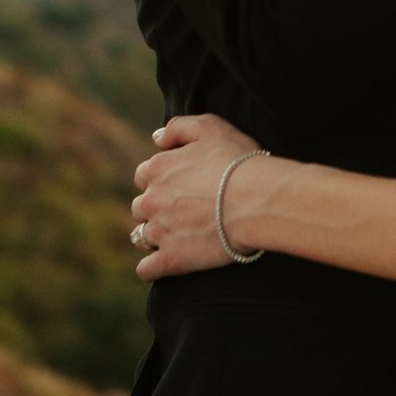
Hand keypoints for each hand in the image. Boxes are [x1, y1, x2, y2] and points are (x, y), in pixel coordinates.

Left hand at [130, 113, 263, 281]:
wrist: (255, 200)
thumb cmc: (237, 161)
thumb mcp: (210, 127)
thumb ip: (177, 127)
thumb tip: (156, 138)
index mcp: (158, 169)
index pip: (144, 175)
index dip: (161, 179)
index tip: (180, 185)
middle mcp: (151, 200)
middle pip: (141, 207)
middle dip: (156, 209)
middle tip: (182, 211)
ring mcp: (159, 232)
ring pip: (141, 237)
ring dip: (154, 236)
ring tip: (178, 236)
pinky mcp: (171, 259)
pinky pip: (146, 269)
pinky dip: (152, 267)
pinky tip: (165, 263)